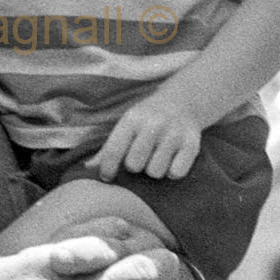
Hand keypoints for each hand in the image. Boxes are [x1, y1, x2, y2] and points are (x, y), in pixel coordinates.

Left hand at [88, 87, 202, 181]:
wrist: (182, 102)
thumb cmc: (146, 120)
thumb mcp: (126, 126)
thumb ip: (108, 148)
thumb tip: (87, 168)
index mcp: (132, 119)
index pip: (113, 150)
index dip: (107, 168)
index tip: (107, 177)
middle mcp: (153, 124)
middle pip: (134, 165)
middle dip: (135, 167)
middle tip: (140, 160)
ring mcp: (174, 133)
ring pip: (155, 172)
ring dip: (154, 170)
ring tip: (155, 159)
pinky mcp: (192, 143)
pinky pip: (177, 172)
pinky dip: (173, 171)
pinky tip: (171, 162)